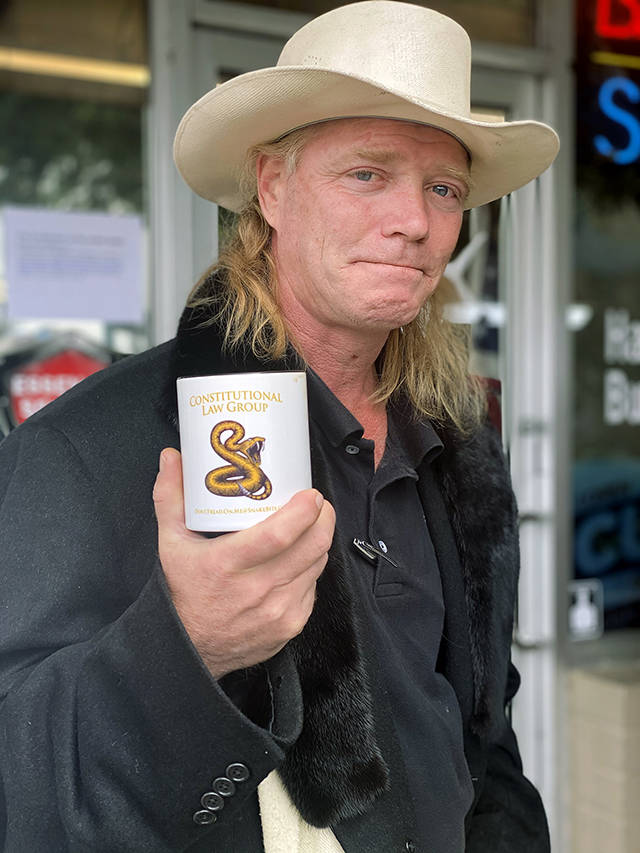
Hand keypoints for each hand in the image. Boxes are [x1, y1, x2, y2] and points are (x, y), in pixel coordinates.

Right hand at [153, 448, 334, 678]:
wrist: (189, 648)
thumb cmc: (182, 592)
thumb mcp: (170, 543)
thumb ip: (170, 496)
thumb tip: (172, 457)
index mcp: (228, 565)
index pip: (279, 535)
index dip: (304, 511)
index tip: (311, 495)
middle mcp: (257, 590)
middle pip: (311, 547)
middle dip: (324, 519)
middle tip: (317, 504)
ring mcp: (278, 610)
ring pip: (317, 564)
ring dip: (319, 541)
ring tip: (310, 526)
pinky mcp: (291, 624)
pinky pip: (313, 587)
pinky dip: (310, 569)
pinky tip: (298, 560)